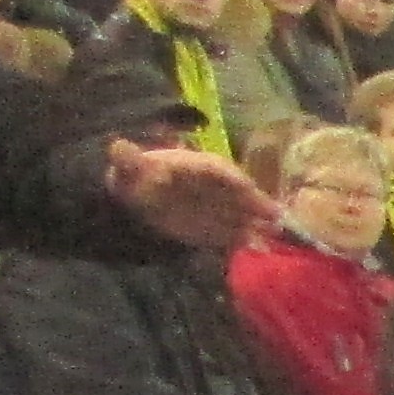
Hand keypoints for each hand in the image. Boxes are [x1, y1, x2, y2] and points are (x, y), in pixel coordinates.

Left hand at [106, 135, 276, 246]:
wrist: (137, 199)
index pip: (216, 168)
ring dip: (257, 222)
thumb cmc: (136, 179)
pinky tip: (256, 247)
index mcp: (194, 165)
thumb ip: (128, 160)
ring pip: (240, 212)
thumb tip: (118, 147)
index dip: (230, 176)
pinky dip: (242, 239)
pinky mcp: (214, 226)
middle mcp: (212, 185)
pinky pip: (231, 231)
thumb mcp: (129, 168)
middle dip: (256, 202)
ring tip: (274, 232)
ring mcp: (216, 206)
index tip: (244, 185)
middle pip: (237, 191)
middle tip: (276, 214)